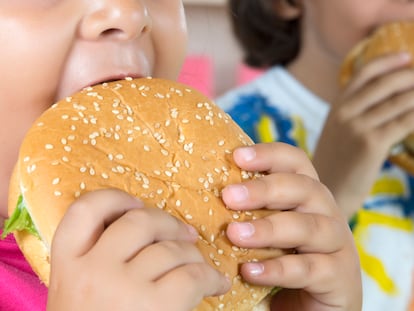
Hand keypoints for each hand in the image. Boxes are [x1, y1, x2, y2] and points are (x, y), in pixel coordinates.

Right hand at [47, 189, 229, 310]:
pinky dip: (211, 277)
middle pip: (139, 221)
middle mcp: (92, 270)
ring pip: (171, 249)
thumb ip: (97, 260)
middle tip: (184, 235)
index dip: (114, 198)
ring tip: (201, 267)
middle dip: (168, 223)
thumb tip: (145, 229)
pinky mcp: (157, 307)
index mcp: (66, 265)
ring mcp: (123, 288)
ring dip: (194, 255)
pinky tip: (216, 284)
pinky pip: (192, 275)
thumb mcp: (79, 294)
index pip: (85, 209)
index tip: (135, 204)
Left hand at [222, 143, 361, 310]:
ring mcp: (337, 244)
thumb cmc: (280, 259)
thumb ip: (246, 213)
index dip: (269, 154)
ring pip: (308, 227)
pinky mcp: (340, 277)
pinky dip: (278, 269)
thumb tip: (200, 195)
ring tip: (234, 234)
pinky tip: (250, 271)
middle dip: (264, 189)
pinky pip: (310, 269)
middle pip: (303, 188)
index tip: (237, 156)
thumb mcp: (264, 231)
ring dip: (268, 228)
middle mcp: (326, 212)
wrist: (311, 305)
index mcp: (307, 195)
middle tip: (229, 196)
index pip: (295, 162)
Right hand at [313, 52, 413, 217]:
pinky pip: (407, 121)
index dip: (388, 61)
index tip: (407, 57)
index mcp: (337, 107)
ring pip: (401, 101)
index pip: (363, 72)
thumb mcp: (337, 132)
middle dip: (413, 77)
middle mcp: (345, 113)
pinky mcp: (372, 144)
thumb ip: (354, 112)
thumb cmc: (337, 164)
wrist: (328, 193)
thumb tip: (387, 97)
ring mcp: (358, 127)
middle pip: (387, 83)